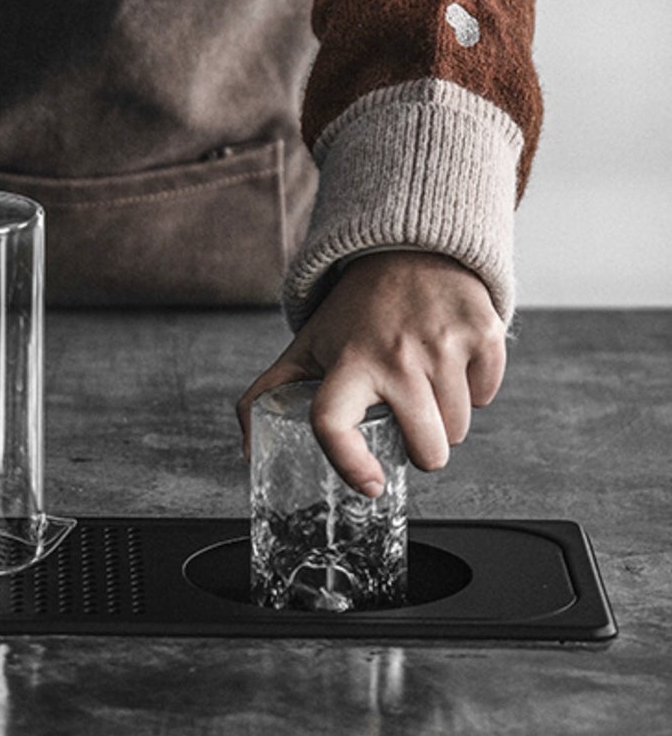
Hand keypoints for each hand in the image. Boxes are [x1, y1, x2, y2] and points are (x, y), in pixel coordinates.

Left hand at [236, 251, 505, 496]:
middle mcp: (395, 355)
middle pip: (427, 448)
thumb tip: (247, 451)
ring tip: (423, 384)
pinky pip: (487, 396)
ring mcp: (443, 344)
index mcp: (346, 362)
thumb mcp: (305, 348)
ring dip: (446, 422)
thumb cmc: (352, 313)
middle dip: (422, 451)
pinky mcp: (481, 332)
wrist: (404, 251)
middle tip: (406, 423)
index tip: (370, 484)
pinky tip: (450, 365)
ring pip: (459, 430)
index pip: (333, 423)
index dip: (349, 464)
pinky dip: (474, 391)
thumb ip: (267, 396)